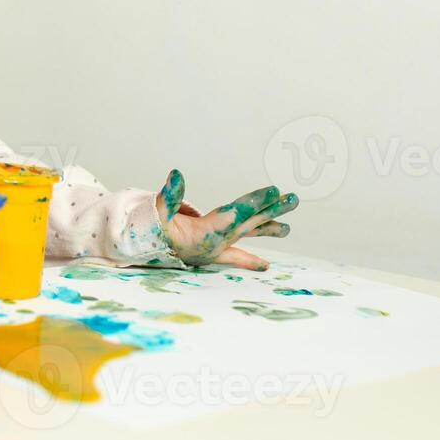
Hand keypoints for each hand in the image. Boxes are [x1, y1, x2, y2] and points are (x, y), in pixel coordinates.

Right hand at [153, 169, 298, 270]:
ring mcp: (217, 249)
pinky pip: (237, 255)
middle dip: (271, 210)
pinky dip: (250, 260)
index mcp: (205, 233)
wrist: (146, 254)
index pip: (235, 214)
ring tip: (287, 228)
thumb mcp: (157, 212)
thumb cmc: (151, 232)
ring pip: (246, 236)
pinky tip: (265, 266)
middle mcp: (216, 243)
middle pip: (249, 224)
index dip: (254, 202)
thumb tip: (176, 174)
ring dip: (267, 228)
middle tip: (293, 199)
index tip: (274, 191)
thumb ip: (168, 195)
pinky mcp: (214, 253)